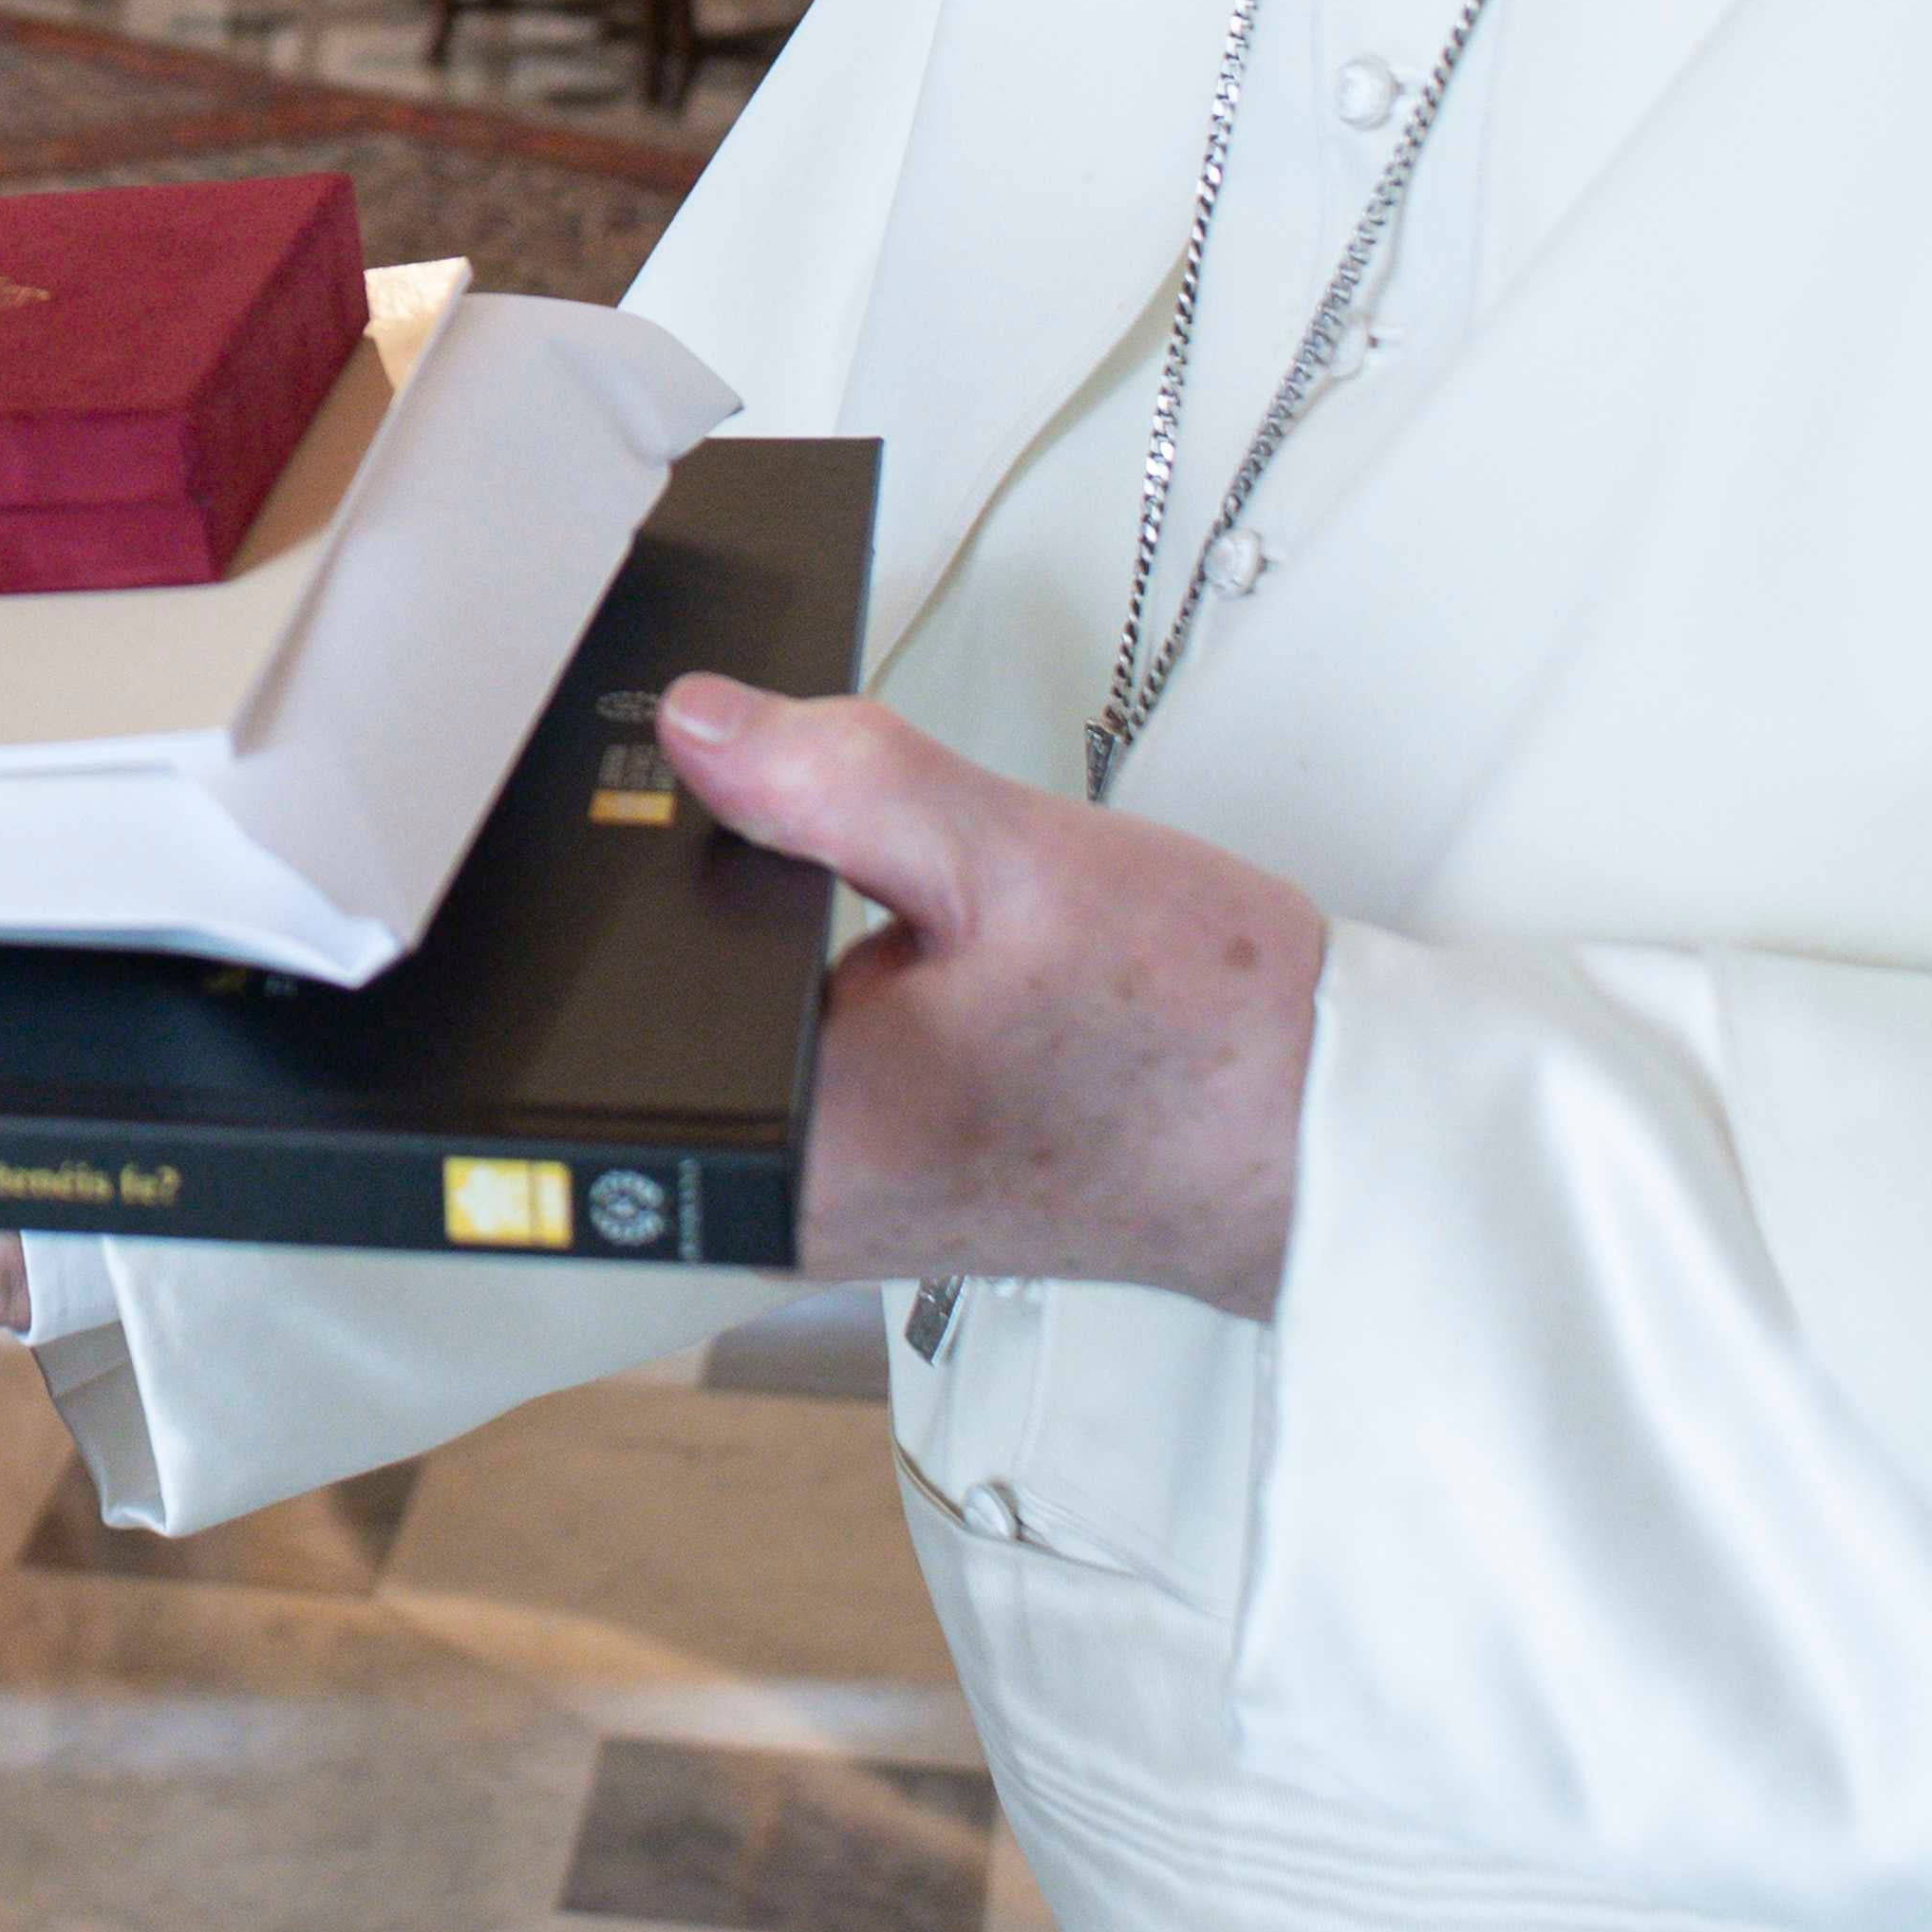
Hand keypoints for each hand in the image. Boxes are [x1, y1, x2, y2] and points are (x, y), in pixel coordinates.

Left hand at [663, 683, 1322, 1313]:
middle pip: (658, 1012)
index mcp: (796, 1147)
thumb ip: (840, 779)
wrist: (1320, 1141)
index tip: (664, 791)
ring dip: (769, 941)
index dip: (623, 876)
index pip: (611, 999)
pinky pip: (786, 1065)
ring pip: (722, 1035)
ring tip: (880, 900)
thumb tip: (699, 725)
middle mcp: (790, 1202)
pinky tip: (900, 952)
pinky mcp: (869, 1185)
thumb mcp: (1018, 863)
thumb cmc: (1207, 1046)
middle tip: (822, 840)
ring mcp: (825, 1206)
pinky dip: (819, 988)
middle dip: (711, 896)